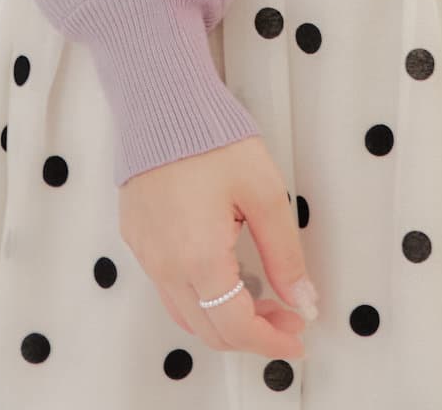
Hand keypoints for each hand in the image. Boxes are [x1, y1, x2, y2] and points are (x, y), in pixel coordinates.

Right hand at [119, 133, 318, 358]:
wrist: (162, 100)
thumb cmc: (212, 137)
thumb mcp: (264, 191)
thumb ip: (285, 253)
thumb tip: (303, 300)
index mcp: (198, 257)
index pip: (235, 326)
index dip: (270, 341)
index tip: (297, 337)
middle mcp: (166, 265)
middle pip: (210, 331)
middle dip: (253, 334)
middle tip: (288, 316)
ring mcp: (146, 255)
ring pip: (187, 315)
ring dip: (225, 320)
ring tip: (262, 300)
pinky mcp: (138, 240)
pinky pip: (169, 290)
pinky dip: (201, 300)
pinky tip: (226, 279)